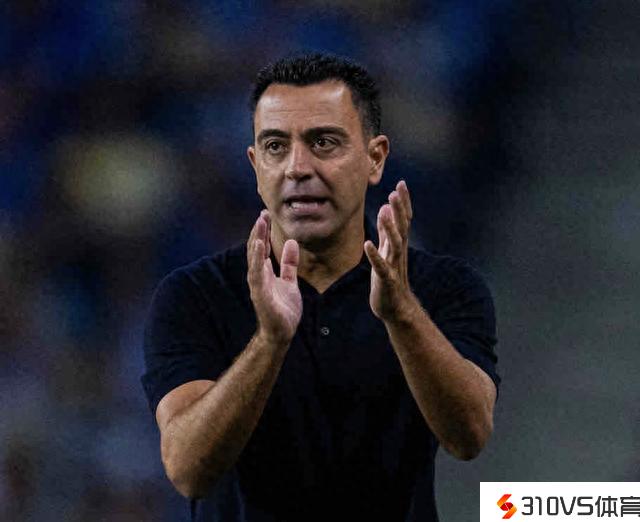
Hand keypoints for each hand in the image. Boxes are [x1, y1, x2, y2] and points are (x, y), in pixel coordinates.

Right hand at [247, 210, 301, 344]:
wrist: (282, 332)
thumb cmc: (283, 308)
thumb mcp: (290, 281)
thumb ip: (289, 263)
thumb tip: (291, 242)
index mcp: (265, 271)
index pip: (262, 247)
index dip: (263, 231)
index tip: (266, 214)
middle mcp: (258, 275)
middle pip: (256, 248)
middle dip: (259, 231)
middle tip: (263, 213)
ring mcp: (258, 284)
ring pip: (254, 257)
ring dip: (256, 239)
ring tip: (259, 223)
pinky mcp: (260, 293)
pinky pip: (257, 273)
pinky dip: (257, 258)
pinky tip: (259, 245)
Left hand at [364, 180, 418, 322]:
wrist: (395, 308)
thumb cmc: (389, 278)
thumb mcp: (387, 251)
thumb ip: (386, 231)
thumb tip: (385, 208)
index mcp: (398, 245)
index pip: (404, 220)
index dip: (404, 203)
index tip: (401, 183)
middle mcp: (399, 253)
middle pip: (402, 228)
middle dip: (399, 210)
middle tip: (395, 191)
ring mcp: (394, 266)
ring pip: (395, 245)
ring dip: (390, 228)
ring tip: (383, 212)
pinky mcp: (386, 280)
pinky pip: (381, 267)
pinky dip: (375, 255)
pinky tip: (367, 244)